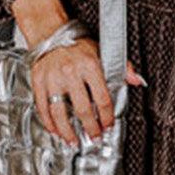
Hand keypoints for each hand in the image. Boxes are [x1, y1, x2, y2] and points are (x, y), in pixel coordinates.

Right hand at [31, 38, 146, 146]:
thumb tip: (136, 80)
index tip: (108, 125)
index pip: (102, 99)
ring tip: (73, 140)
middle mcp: (70, 73)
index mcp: (89, 65)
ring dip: (67, 131)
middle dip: (90, 128)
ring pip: (60, 112)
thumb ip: (122, 67)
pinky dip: (49, 122)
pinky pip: (43, 107)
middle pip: (82, 109)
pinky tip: (55, 130)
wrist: (51, 33)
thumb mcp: (102, 51)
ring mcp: (53, 78)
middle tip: (94, 137)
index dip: (106, 117)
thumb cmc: (76, 45)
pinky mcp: (38, 82)